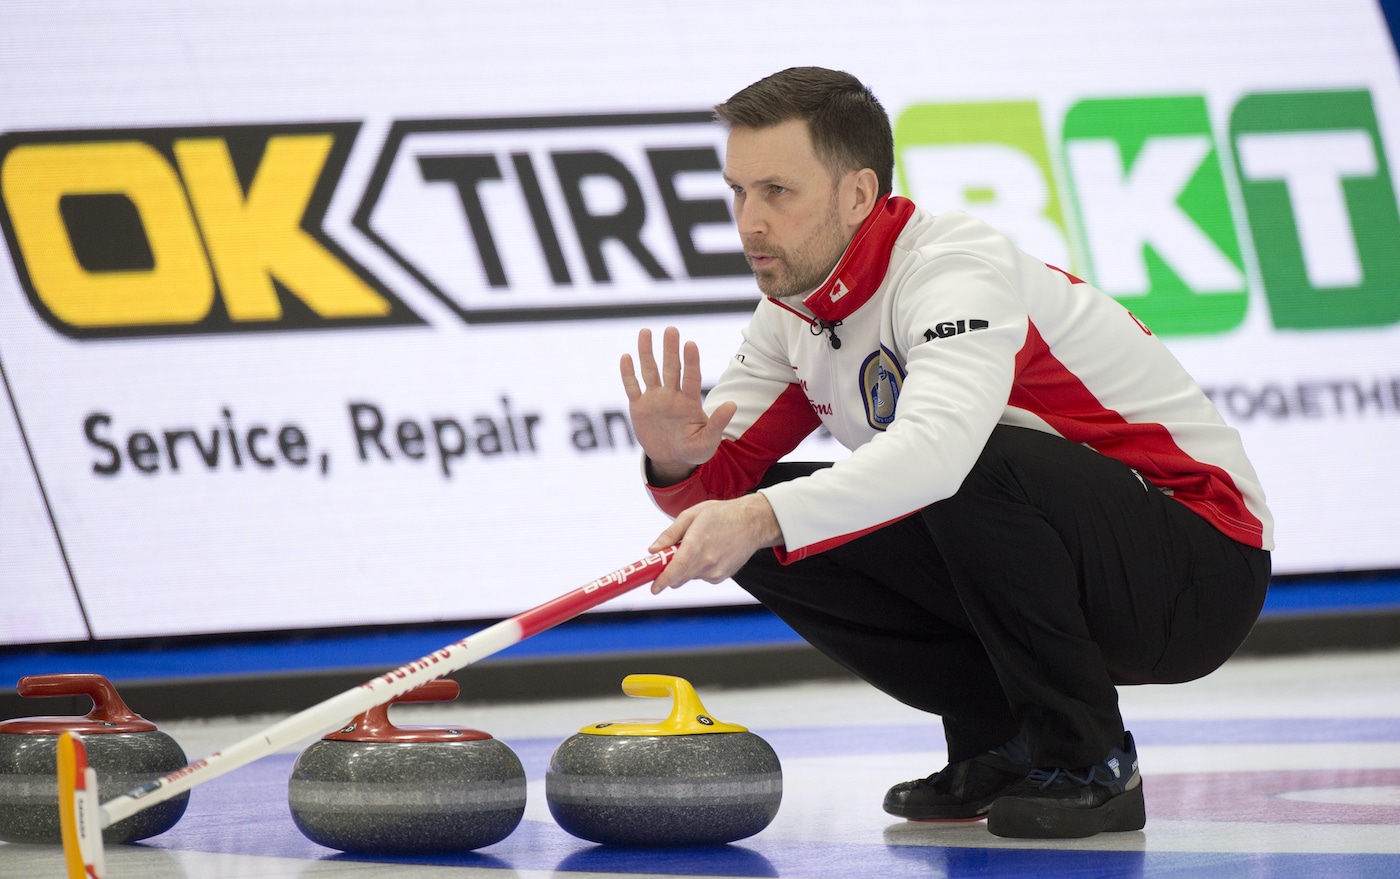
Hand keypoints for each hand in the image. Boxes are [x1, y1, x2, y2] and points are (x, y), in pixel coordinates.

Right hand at [620, 327, 736, 483]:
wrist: (672, 459)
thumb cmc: (694, 449)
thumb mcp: (708, 441)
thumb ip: (718, 423)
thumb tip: (733, 405)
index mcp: (690, 402)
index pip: (691, 378)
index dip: (691, 362)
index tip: (691, 344)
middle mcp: (672, 395)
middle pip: (671, 368)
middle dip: (670, 349)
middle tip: (671, 329)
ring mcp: (654, 399)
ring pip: (650, 371)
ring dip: (647, 352)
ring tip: (645, 331)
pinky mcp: (639, 407)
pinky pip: (632, 387)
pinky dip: (628, 373)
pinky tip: (626, 357)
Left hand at [647, 494, 782, 592]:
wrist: (753, 523)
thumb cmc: (721, 515)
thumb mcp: (692, 514)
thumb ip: (670, 534)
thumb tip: (653, 550)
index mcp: (698, 542)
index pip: (676, 568)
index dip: (662, 580)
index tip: (653, 587)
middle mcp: (708, 560)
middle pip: (678, 578)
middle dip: (669, 571)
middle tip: (666, 557)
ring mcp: (716, 571)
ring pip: (688, 577)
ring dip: (685, 567)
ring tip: (698, 546)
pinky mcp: (722, 577)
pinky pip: (700, 577)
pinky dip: (698, 568)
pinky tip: (710, 552)